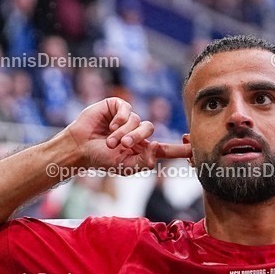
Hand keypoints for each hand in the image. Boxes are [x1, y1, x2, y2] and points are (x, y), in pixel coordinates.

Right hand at [61, 98, 189, 174]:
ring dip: (124, 132)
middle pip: (150, 130)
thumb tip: (157, 149)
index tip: (195, 148)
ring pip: (138, 120)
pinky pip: (127, 109)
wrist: (79, 148)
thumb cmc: (100, 159)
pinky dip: (119, 119)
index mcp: (142, 149)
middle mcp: (137, 133)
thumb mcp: (124, 166)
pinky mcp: (117, 107)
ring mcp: (127, 119)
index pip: (166, 149)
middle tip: (123, 144)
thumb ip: (143, 162)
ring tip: (110, 141)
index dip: (181, 149)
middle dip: (137, 138)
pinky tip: (109, 126)